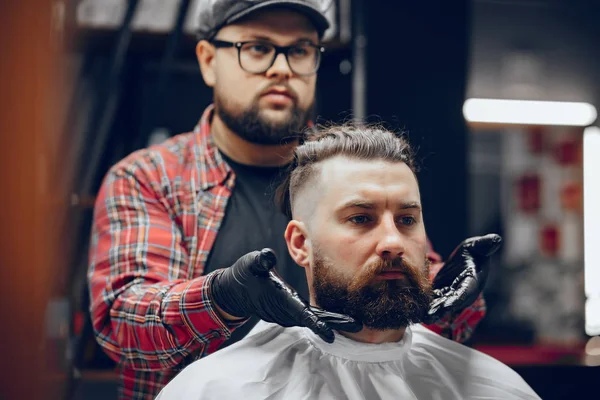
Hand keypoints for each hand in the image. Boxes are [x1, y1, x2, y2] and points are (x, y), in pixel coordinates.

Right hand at [210, 248, 362, 342]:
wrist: (234, 290)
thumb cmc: (244, 275)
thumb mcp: (251, 263)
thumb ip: (260, 261)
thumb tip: (267, 255)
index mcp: (280, 300)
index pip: (302, 314)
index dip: (317, 323)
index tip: (332, 334)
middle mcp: (285, 310)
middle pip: (314, 319)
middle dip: (335, 322)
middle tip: (358, 324)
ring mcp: (286, 313)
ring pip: (313, 319)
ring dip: (331, 320)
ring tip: (354, 321)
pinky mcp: (288, 311)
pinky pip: (308, 317)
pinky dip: (322, 317)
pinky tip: (336, 316)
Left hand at [423, 234, 501, 323]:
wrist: (465, 260)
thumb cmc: (474, 252)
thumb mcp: (477, 247)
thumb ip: (485, 245)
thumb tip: (496, 239)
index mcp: (472, 283)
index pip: (465, 292)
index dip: (456, 299)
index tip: (447, 306)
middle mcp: (462, 293)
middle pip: (450, 303)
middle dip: (440, 310)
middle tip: (427, 316)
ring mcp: (450, 294)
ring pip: (440, 304)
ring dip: (430, 311)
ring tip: (418, 317)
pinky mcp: (441, 293)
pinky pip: (432, 300)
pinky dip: (424, 305)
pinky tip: (414, 311)